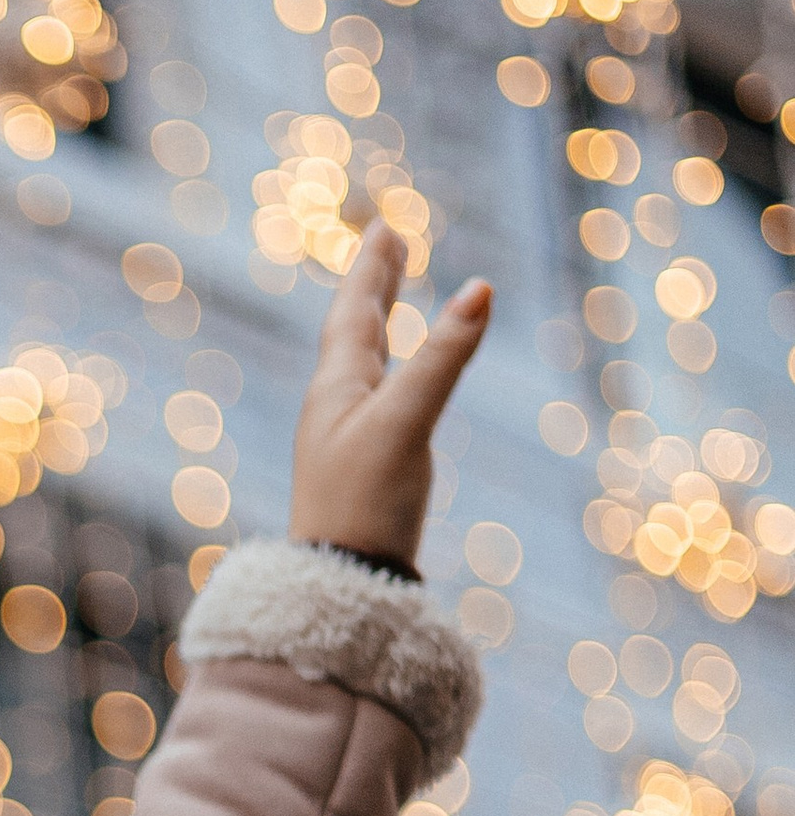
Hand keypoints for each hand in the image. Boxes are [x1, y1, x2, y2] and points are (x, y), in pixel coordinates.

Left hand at [287, 222, 489, 569]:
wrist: (341, 587)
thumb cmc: (366, 504)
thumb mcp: (409, 422)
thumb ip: (444, 358)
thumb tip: (479, 288)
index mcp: (337, 387)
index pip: (355, 311)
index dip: (373, 269)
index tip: (385, 228)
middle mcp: (335, 407)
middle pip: (355, 331)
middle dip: (375, 286)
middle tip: (388, 245)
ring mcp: (346, 440)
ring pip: (363, 366)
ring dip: (378, 325)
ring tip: (388, 300)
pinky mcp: (362, 472)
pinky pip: (375, 403)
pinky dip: (388, 375)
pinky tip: (392, 388)